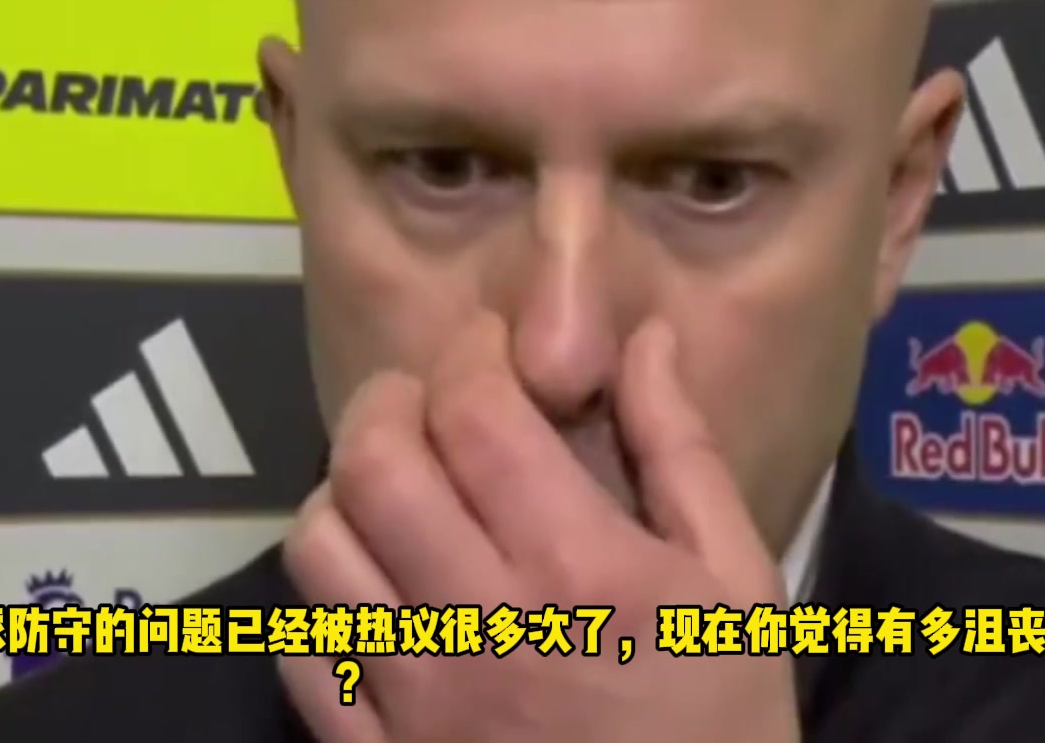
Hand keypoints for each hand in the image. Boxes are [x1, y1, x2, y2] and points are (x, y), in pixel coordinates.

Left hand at [278, 315, 800, 742]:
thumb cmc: (721, 730)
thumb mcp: (740, 589)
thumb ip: (682, 455)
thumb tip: (644, 339)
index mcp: (578, 568)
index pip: (475, 412)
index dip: (469, 356)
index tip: (487, 352)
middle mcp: (481, 622)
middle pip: (374, 466)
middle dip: (386, 404)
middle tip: (420, 404)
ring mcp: (416, 697)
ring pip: (318, 551)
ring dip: (343, 498)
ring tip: (388, 496)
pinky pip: (304, 655)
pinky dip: (322, 607)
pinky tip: (373, 598)